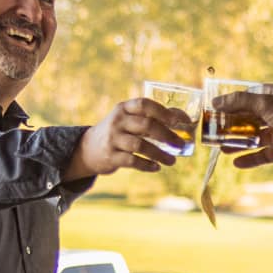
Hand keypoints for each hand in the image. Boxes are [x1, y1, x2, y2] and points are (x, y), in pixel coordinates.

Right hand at [65, 99, 182, 179]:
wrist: (89, 148)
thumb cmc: (119, 132)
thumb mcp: (129, 119)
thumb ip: (152, 117)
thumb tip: (183, 118)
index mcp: (124, 108)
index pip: (144, 104)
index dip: (163, 112)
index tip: (178, 121)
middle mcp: (118, 121)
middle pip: (146, 125)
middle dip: (166, 135)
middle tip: (180, 144)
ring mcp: (113, 139)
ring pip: (140, 146)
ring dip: (159, 154)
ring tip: (172, 161)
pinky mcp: (111, 156)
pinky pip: (132, 161)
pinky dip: (146, 165)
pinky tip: (156, 167)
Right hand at [216, 85, 272, 167]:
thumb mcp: (264, 102)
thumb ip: (239, 102)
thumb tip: (216, 102)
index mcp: (272, 98)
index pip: (247, 98)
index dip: (232, 104)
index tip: (215, 110)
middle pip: (248, 119)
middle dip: (231, 126)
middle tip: (214, 131)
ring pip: (253, 139)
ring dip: (237, 143)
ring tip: (221, 148)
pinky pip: (262, 155)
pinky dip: (250, 159)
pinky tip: (236, 163)